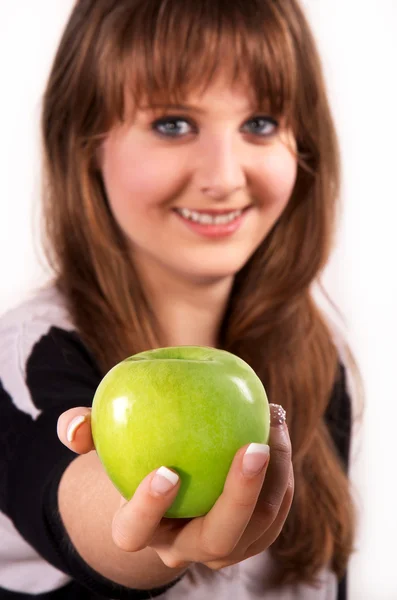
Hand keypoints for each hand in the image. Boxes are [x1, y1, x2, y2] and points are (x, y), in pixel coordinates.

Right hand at [57, 403, 292, 570]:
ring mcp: (222, 548)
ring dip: (274, 476)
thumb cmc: (132, 458)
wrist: (169, 484)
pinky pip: (276, 512)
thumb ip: (83, 432)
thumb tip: (73, 425)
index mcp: (141, 529)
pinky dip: (282, 473)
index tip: (166, 471)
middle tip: (253, 448)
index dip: (148, 508)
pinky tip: (276, 429)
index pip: (135, 532)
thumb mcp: (104, 442)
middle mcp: (184, 548)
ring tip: (273, 422)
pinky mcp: (252, 537)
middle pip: (215, 540)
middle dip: (240, 497)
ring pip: (257, 528)